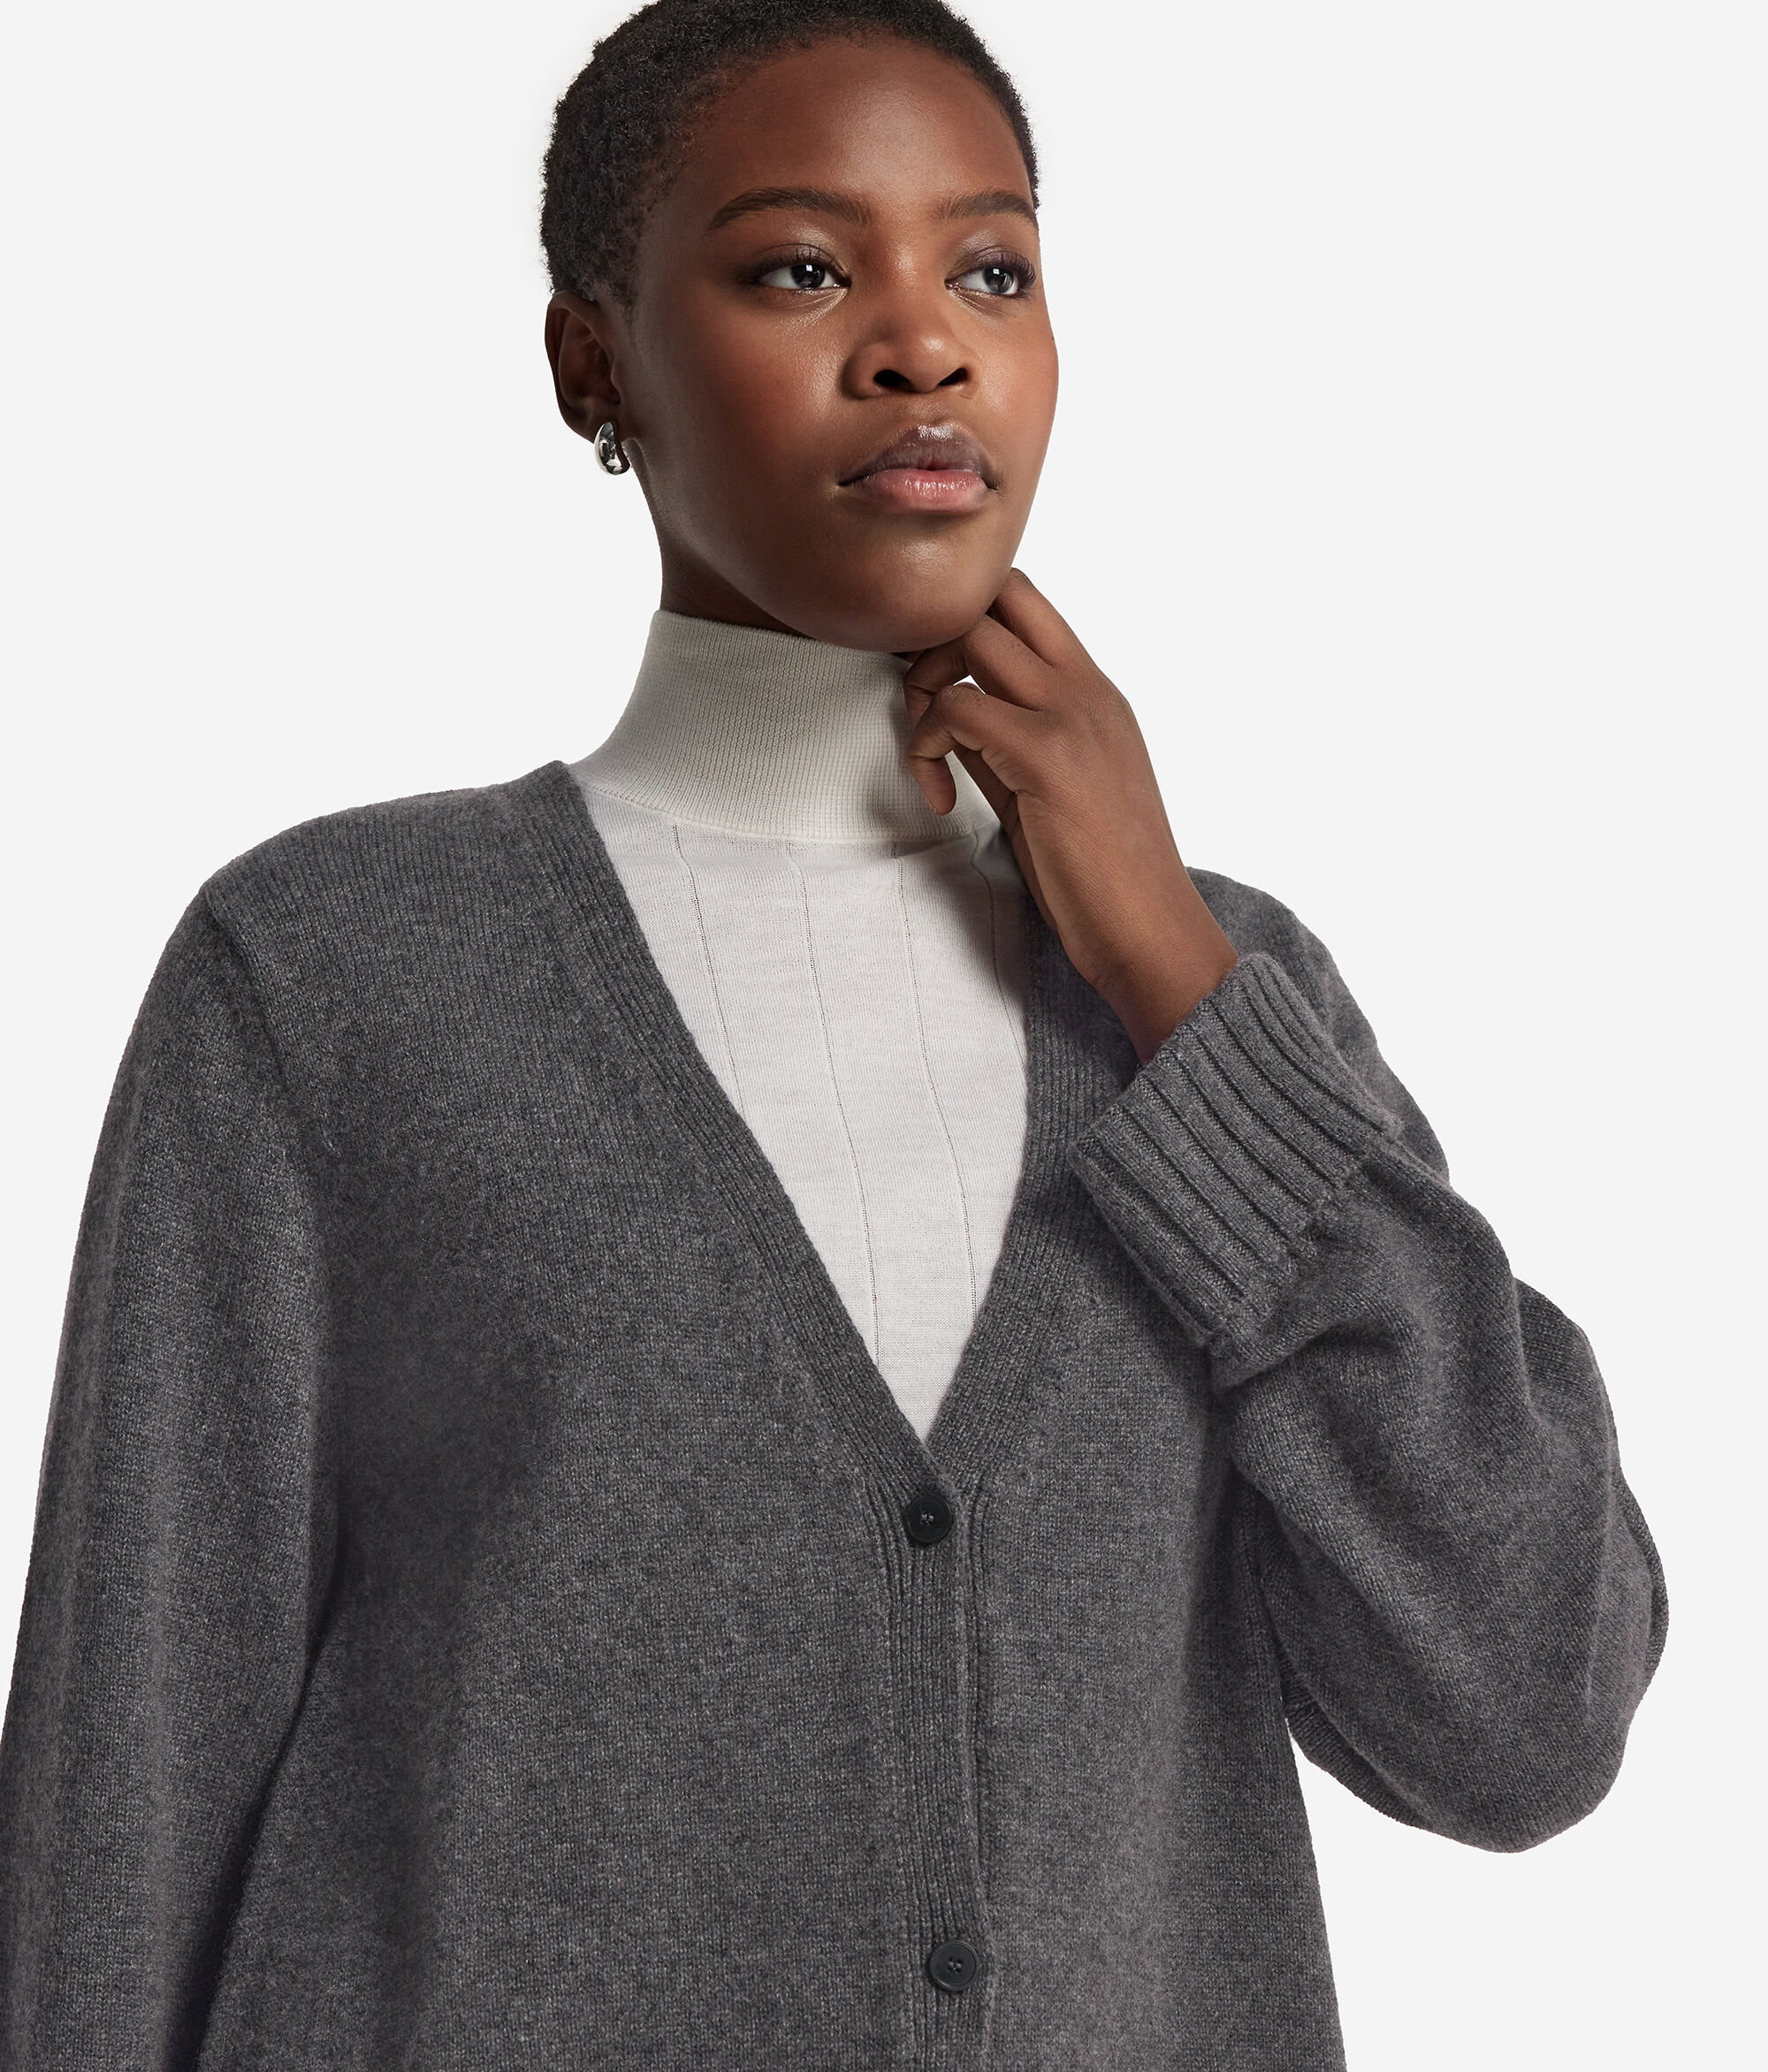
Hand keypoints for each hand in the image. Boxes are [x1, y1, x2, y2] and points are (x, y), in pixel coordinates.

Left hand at [903, 570, 1237, 1061]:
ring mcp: (1071, 716)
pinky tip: (938, 800)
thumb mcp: (1049, 789)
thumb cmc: (1102, 877)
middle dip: (934, 636)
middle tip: (921, 709)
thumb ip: (1007, 742)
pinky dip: (925, 748)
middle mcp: (1087, 690)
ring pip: (970, 635)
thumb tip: (948, 715)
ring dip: (923, 684)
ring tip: (928, 755)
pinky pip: (956, 709)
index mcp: (1095, 693)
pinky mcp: (1048, 756)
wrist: (1151, 932)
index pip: (1023, 601)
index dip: (963, 624)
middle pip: (995, 593)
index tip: (936, 691)